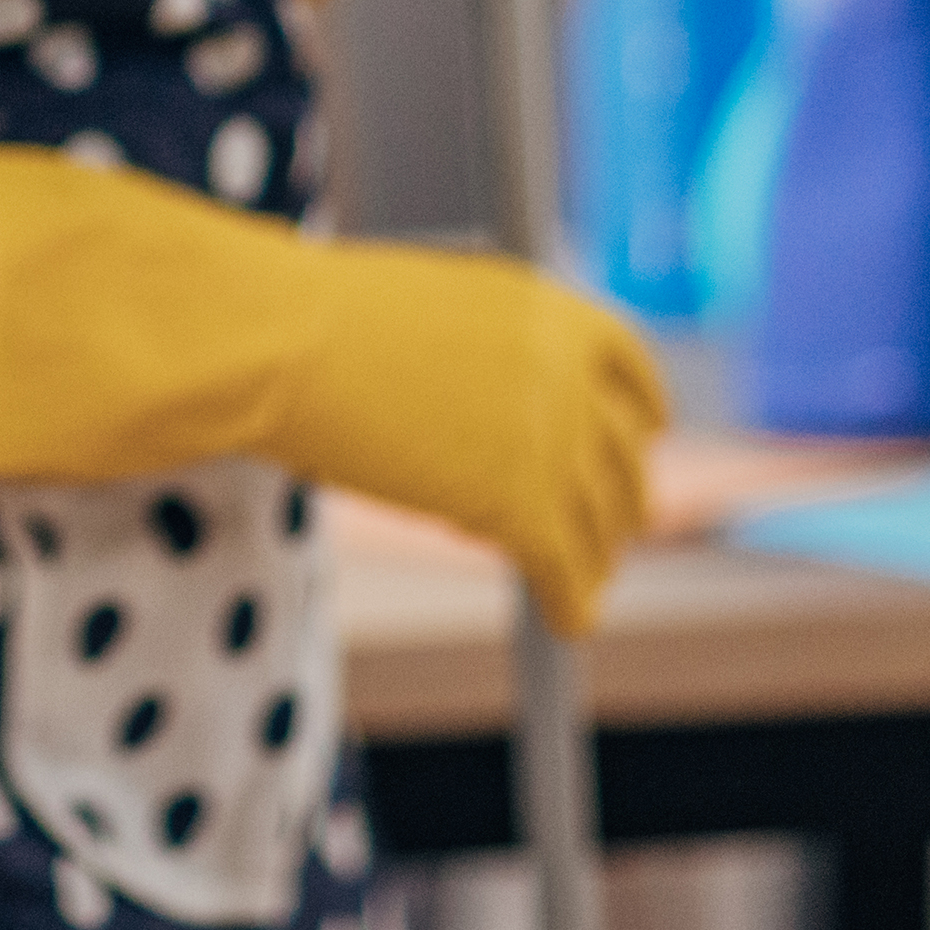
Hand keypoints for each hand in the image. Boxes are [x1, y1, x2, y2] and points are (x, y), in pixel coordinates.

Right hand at [0, 136, 665, 633]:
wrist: (281, 342)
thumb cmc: (315, 319)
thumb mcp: (428, 309)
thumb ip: (486, 351)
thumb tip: (484, 401)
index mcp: (549, 307)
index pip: (630, 367)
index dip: (642, 412)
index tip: (648, 434)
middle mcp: (568, 370)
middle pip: (622, 454)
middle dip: (618, 496)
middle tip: (602, 524)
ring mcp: (554, 438)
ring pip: (599, 521)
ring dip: (593, 556)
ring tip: (578, 580)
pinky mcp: (525, 505)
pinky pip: (566, 570)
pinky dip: (573, 602)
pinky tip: (568, 623)